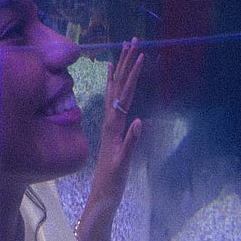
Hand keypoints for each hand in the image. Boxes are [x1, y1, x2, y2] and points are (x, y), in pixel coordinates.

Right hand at [81, 39, 144, 240]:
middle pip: (120, 91)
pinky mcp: (119, 160)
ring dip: (128, 84)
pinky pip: (126, 144)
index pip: (119, 91)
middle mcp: (112, 128)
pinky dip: (131, 134)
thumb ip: (128, 135)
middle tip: (134, 40)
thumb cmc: (112, 177)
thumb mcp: (123, 151)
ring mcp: (115, 142)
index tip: (130, 48)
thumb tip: (135, 116)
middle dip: (127, 65)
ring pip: (122, 107)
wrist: (103, 200)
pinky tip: (136, 121)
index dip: (124, 69)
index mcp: (113, 124)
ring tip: (137, 61)